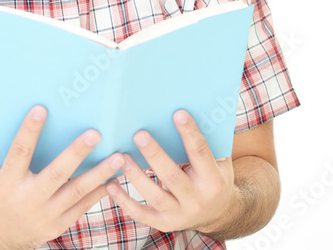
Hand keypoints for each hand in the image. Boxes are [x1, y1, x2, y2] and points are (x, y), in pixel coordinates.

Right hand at [0, 105, 123, 249]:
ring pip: (76, 191)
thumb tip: (7, 120)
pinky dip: (98, 193)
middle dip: (77, 152)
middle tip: (95, 133)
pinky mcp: (56, 226)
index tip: (41, 109)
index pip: (19, 152)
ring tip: (119, 158)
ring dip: (99, 173)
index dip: (29, 130)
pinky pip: (81, 207)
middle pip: (57, 172)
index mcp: (6, 183)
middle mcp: (27, 200)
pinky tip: (113, 179)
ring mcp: (44, 215)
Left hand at [105, 110, 236, 234]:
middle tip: (139, 134)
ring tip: (121, 157)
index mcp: (214, 180)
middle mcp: (197, 200)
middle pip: (172, 176)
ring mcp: (180, 214)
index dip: (189, 133)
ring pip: (154, 195)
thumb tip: (194, 109)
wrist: (218, 214)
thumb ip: (209, 142)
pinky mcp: (164, 223)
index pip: (200, 153)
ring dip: (136, 176)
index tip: (177, 113)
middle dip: (155, 154)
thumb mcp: (221, 162)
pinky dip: (124, 201)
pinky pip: (141, 213)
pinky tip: (110, 185)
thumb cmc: (215, 177)